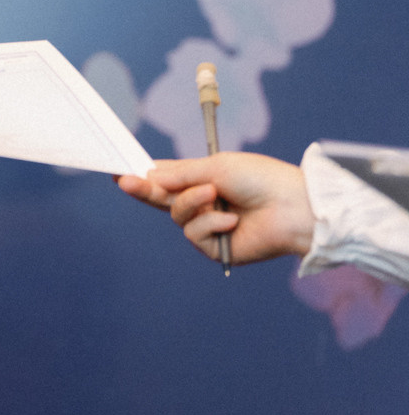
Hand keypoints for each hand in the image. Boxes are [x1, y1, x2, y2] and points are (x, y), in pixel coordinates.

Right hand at [117, 152, 315, 263]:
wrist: (293, 207)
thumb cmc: (261, 179)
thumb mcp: (216, 167)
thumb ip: (180, 174)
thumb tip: (148, 177)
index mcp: (203, 180)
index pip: (167, 178)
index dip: (144, 176)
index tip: (120, 172)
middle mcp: (204, 204)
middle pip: (163, 199)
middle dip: (143, 189)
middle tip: (124, 181)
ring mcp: (209, 226)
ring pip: (176, 216)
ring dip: (192, 203)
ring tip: (215, 195)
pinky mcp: (216, 248)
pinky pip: (194, 234)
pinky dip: (210, 224)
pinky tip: (232, 220)